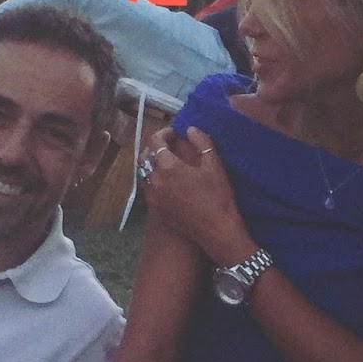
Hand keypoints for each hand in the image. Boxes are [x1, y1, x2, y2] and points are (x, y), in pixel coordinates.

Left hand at [143, 126, 250, 263]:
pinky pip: (149, 187)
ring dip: (154, 164)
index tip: (175, 133)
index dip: (164, 133)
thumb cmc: (217, 197)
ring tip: (170, 163)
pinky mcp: (155, 208)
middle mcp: (154, 180)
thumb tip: (190, 130)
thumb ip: (202, 143)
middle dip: (156, 148)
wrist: (215, 231)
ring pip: (145, 173)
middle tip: (171, 146)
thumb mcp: (214, 166)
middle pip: (146, 157)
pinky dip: (155, 179)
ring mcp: (152, 196)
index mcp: (167, 167)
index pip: (155, 142)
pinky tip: (169, 181)